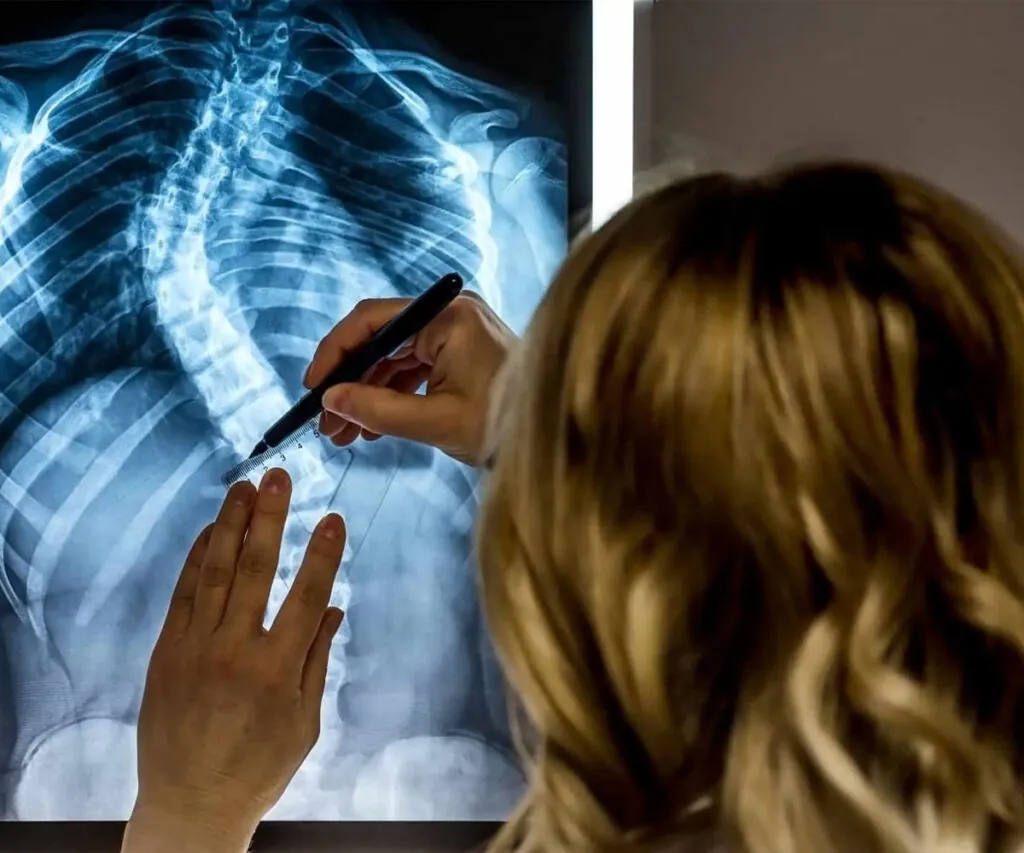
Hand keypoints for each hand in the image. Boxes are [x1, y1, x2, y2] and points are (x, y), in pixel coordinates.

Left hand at [123, 469, 345, 852]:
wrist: (190, 804)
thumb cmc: (258, 767)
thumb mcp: (304, 721)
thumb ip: (317, 660)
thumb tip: (333, 609)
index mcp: (277, 671)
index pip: (307, 597)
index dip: (322, 555)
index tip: (334, 518)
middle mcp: (235, 651)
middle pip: (255, 570)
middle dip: (271, 518)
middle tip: (280, 477)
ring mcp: (195, 648)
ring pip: (214, 572)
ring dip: (231, 525)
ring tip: (244, 487)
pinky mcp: (166, 652)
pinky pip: (183, 594)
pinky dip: (196, 558)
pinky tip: (212, 530)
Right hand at [304, 291, 515, 465]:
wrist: (561, 438)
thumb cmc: (508, 426)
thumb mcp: (437, 422)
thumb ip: (379, 410)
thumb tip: (331, 401)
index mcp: (450, 317)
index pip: (373, 321)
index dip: (336, 352)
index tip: (314, 388)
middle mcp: (452, 314)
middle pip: (380, 338)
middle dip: (349, 381)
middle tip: (325, 421)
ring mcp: (458, 332)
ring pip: (394, 357)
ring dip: (367, 393)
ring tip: (344, 433)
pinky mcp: (462, 352)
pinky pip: (414, 367)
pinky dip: (391, 394)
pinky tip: (373, 427)